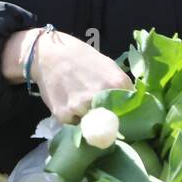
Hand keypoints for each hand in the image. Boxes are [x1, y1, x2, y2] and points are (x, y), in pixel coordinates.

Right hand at [2, 28, 131, 124]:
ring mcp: (80, 108)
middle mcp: (99, 97)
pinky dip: (74, 119)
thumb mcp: (108, 66)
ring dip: (89, 120)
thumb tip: (133, 108)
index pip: (130, 111)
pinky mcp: (64, 116)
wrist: (48, 55)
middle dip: (108, 119)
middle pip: (112, 121)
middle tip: (101, 112)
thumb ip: (122, 87)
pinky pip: (75, 125)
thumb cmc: (81, 58)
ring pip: (92, 126)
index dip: (127, 116)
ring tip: (82, 104)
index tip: (122, 117)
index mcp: (116, 83)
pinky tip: (69, 104)